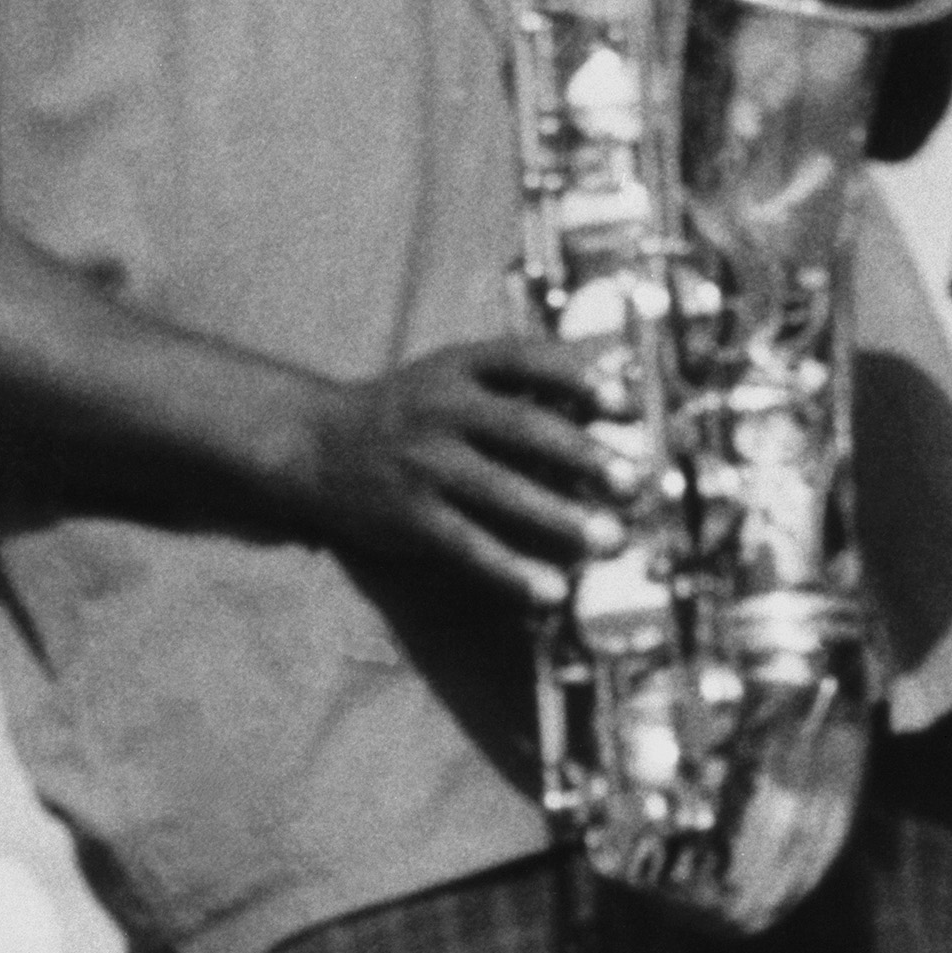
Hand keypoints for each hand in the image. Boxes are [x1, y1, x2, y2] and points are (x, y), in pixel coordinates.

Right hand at [308, 327, 623, 618]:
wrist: (317, 446)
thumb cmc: (409, 410)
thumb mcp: (453, 373)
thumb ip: (519, 378)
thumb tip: (615, 383)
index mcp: (460, 366)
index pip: (528, 360)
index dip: (580, 379)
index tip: (626, 404)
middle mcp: (442, 408)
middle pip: (525, 428)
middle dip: (584, 456)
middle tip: (633, 483)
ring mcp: (424, 463)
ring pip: (502, 492)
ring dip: (560, 519)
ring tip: (608, 543)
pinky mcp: (409, 517)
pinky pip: (469, 547)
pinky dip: (512, 571)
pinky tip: (550, 592)